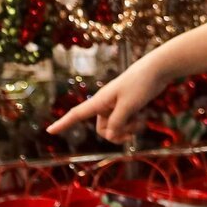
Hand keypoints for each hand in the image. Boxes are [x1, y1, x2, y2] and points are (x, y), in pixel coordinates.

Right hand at [46, 57, 168, 142]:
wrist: (157, 70)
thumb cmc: (140, 84)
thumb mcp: (129, 106)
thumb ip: (118, 122)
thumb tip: (110, 136)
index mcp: (100, 101)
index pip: (77, 114)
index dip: (63, 123)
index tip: (49, 131)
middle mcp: (105, 105)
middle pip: (104, 130)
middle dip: (117, 134)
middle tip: (131, 131)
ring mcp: (117, 106)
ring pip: (118, 128)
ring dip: (130, 129)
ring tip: (141, 119)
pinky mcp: (129, 107)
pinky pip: (128, 123)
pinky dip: (136, 124)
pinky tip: (145, 115)